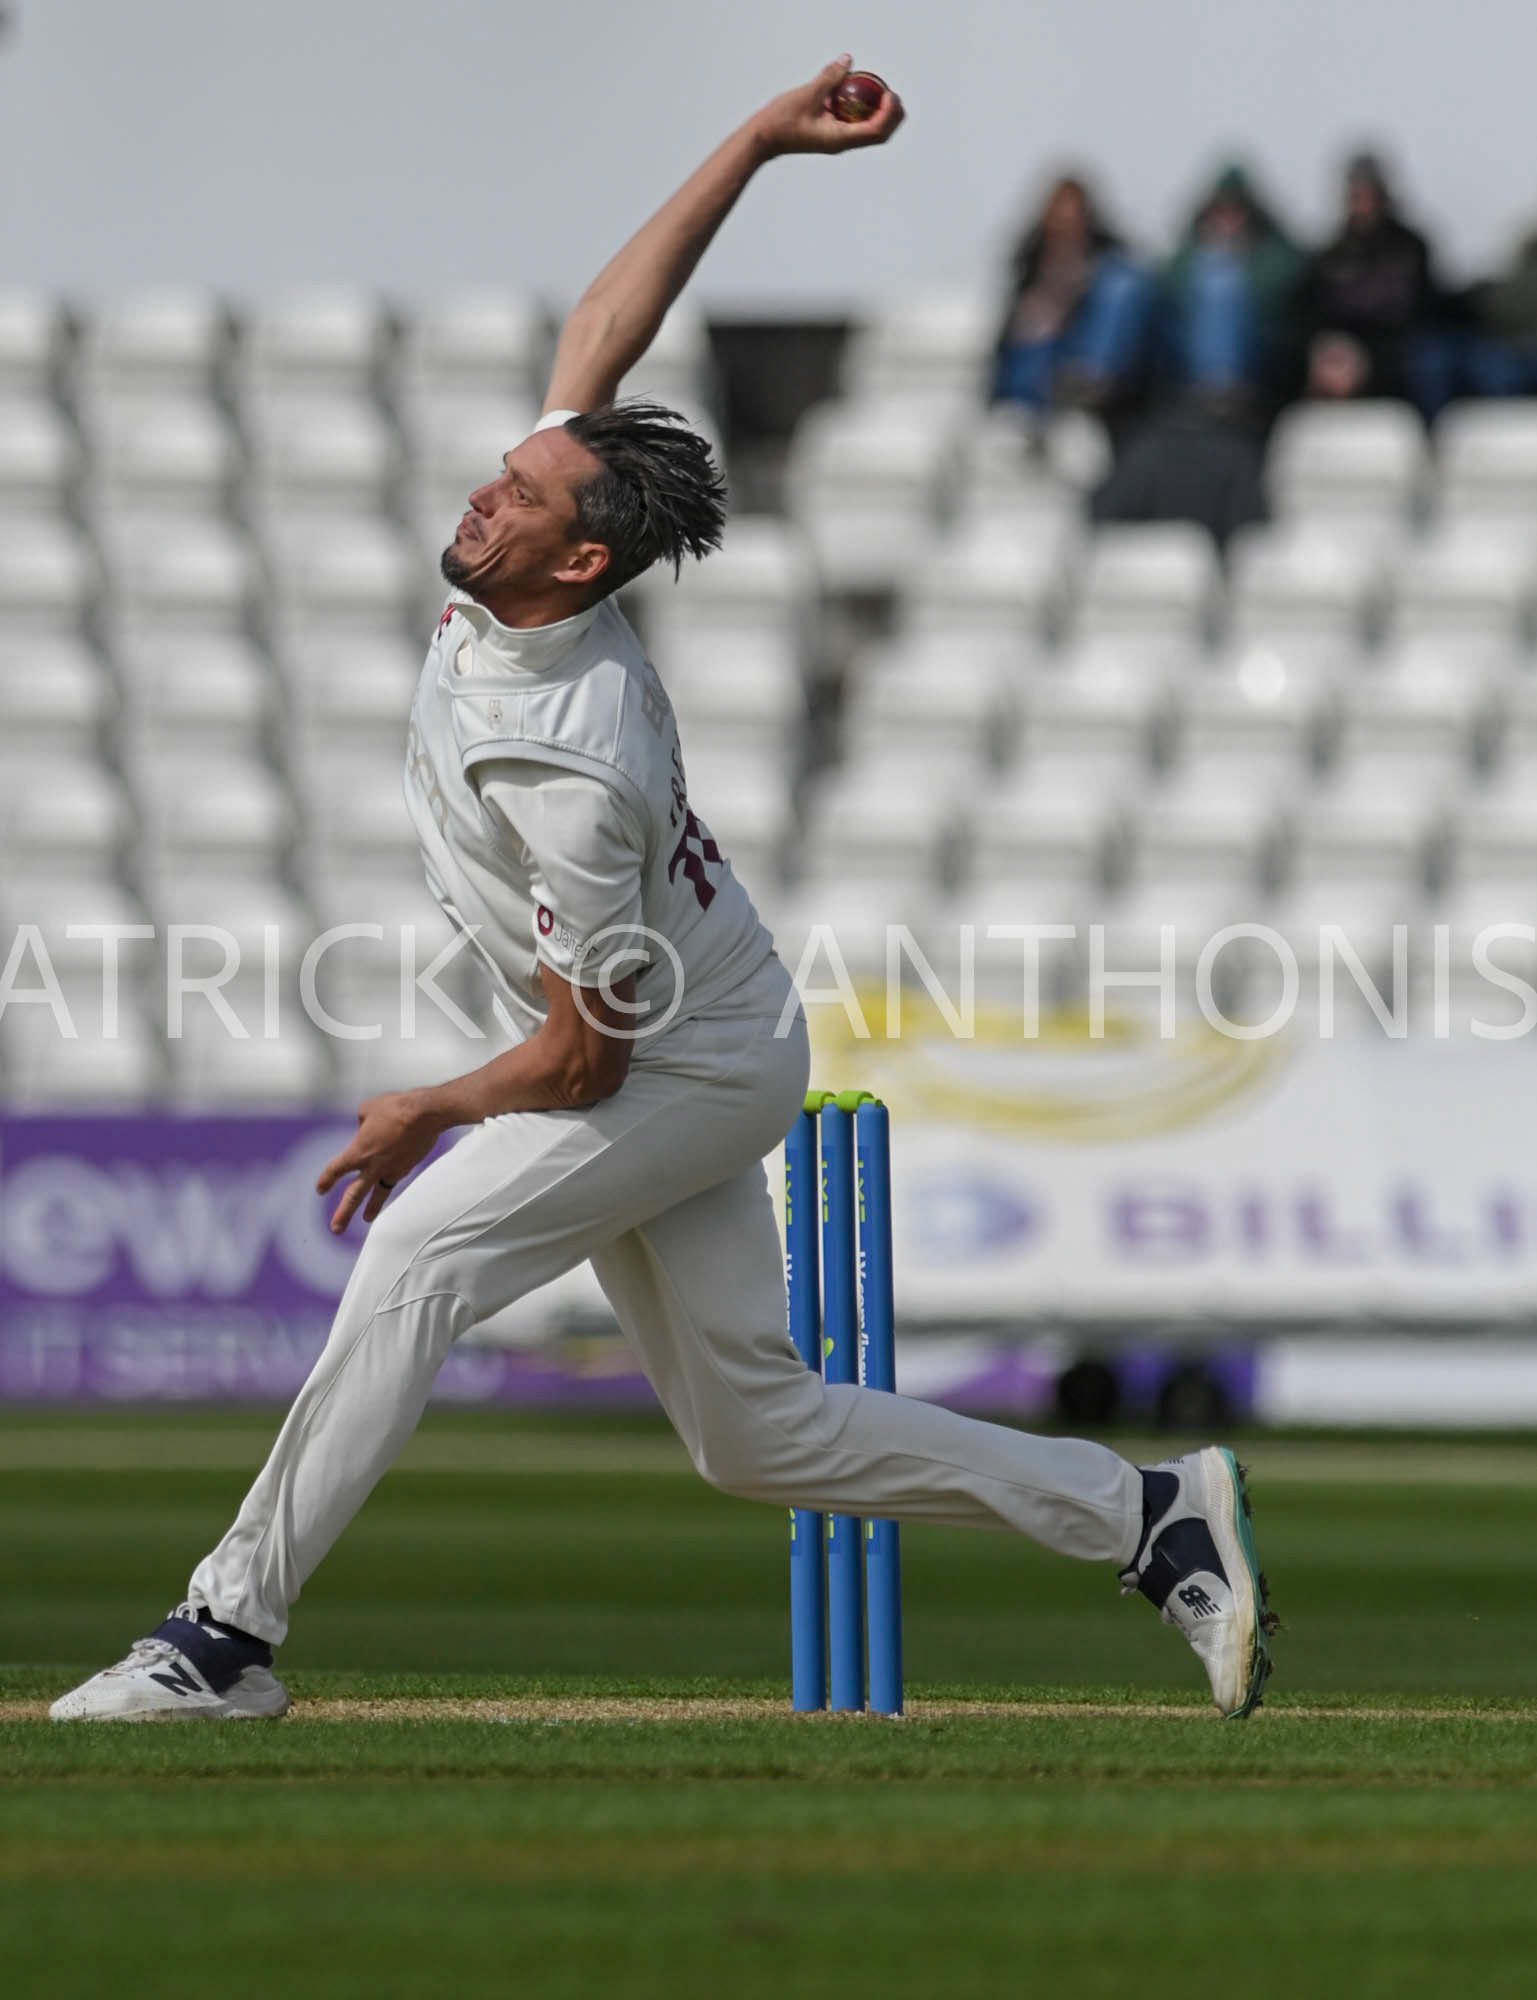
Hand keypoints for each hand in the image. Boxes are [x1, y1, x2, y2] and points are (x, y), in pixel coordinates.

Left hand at [316, 1090, 446, 1234]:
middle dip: (344, 1213)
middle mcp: (373, 1166)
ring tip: (366, 1219)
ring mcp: (392, 1169)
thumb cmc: (395, 1108)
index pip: (336, 1170)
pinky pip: (394, 1178)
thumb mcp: (367, 1109)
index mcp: (359, 1152)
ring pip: (379, 1194)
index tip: (320, 1190)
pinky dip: (390, 1181)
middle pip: (354, 1195)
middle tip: (335, 1229)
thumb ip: (361, 1123)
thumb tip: (366, 1129)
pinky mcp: (407, 1167)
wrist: (426, 1114)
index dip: (327, 1179)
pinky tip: (390, 1180)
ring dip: (371, 1208)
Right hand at [750, 56, 904, 159]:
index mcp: (840, 138)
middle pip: (879, 135)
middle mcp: (842, 143)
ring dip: (880, 113)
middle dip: (892, 116)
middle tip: (893, 94)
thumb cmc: (782, 121)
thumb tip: (847, 60)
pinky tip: (859, 92)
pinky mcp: (831, 134)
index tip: (889, 93)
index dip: (889, 113)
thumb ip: (830, 77)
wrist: (763, 139)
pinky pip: (855, 124)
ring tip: (881, 91)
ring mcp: (837, 140)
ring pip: (870, 131)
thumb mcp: (808, 94)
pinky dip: (863, 110)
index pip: (875, 130)